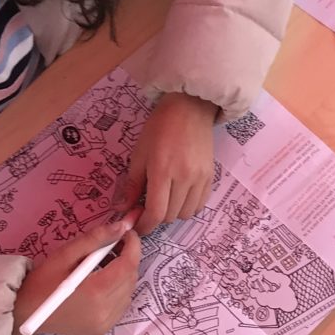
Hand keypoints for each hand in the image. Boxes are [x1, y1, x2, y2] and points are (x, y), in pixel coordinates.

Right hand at [14, 215, 139, 334]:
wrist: (24, 312)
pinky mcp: (102, 329)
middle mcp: (104, 310)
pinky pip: (121, 304)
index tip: (127, 232)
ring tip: (104, 263)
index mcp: (96, 292)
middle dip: (128, 258)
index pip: (128, 265)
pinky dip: (118, 290)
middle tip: (113, 245)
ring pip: (129, 291)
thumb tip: (122, 227)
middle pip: (131, 278)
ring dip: (123, 274)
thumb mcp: (65, 254)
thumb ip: (95, 239)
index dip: (132, 245)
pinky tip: (102, 282)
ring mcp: (105, 322)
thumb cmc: (42, 281)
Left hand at [125, 92, 219, 232]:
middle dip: (156, 217)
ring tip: (165, 200)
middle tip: (147, 207)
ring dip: (173, 213)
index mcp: (162, 171)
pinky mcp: (211, 176)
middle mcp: (184, 178)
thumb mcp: (139, 154)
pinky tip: (179, 196)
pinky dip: (188, 206)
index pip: (156, 213)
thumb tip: (122, 210)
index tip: (137, 225)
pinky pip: (200, 204)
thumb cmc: (159, 128)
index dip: (144, 225)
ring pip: (186, 213)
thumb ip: (132, 185)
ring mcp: (200, 178)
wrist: (189, 109)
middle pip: (170, 216)